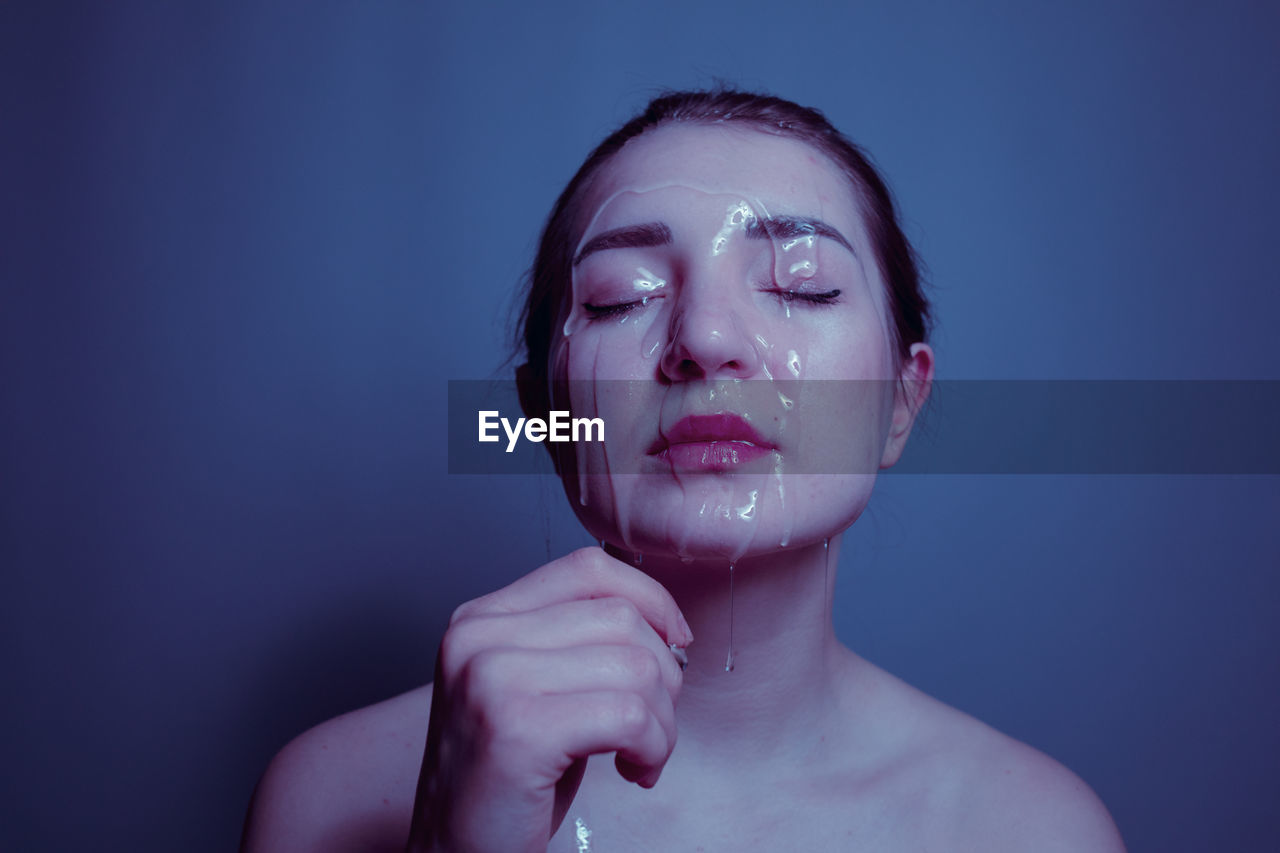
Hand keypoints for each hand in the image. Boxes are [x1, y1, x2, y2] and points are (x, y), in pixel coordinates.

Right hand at [406, 547, 692, 852]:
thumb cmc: (505, 784)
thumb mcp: (535, 691)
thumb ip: (576, 642)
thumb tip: (663, 621)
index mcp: (480, 619)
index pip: (588, 569)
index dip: (649, 599)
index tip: (675, 643)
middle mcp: (477, 638)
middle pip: (621, 619)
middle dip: (662, 677)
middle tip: (649, 728)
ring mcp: (491, 680)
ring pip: (636, 667)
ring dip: (661, 722)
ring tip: (639, 756)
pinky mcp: (516, 731)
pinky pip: (630, 717)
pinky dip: (653, 749)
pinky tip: (633, 772)